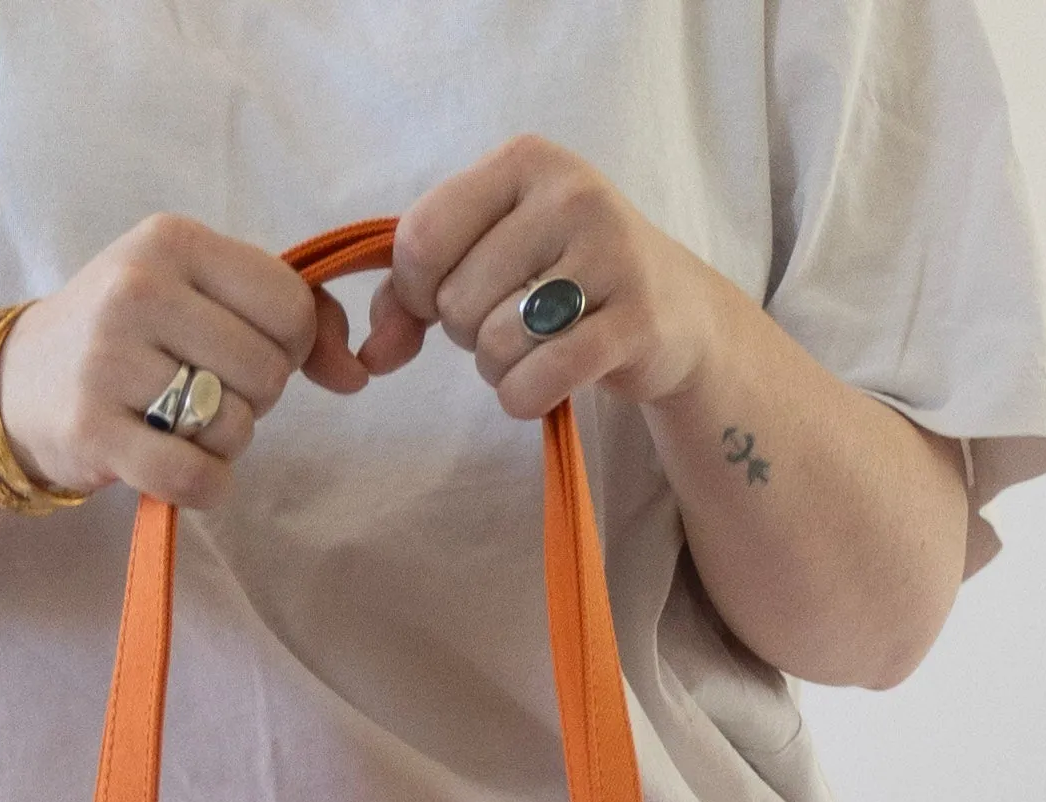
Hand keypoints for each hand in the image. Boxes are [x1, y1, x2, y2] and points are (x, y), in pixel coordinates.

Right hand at [0, 216, 368, 508]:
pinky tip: (184, 469)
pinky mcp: (93, 429)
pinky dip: (206, 486)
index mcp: (173, 241)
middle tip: (207, 393)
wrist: (21, 382)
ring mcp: (109, 359)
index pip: (289, 305)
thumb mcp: (200, 295)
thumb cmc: (130, 336)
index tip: (251, 354)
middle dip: (254, 399)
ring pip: (234, 426)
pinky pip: (195, 477)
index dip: (290, 347)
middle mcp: (138, 289)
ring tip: (181, 424)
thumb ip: (290, 316)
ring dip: (225, 444)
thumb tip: (356, 371)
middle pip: (268, 371)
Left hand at [367, 137, 719, 417]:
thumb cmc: (562, 279)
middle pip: (456, 301)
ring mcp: (609, 253)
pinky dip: (525, 398)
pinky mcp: (634, 321)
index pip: (422, 237)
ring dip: (499, 369)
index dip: (418, 291)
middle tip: (511, 324)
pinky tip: (544, 385)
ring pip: (494, 344)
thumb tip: (370, 356)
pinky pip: (538, 379)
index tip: (447, 297)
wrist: (675, 311)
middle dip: (468, 334)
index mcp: (525, 160)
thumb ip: (412, 295)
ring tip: (534, 349)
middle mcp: (570, 193)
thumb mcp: (488, 257)